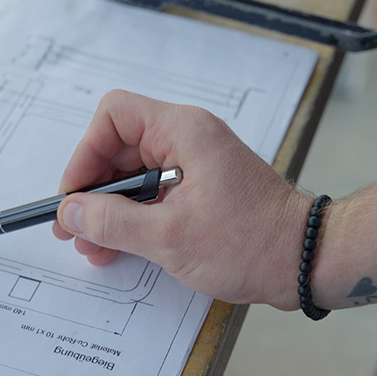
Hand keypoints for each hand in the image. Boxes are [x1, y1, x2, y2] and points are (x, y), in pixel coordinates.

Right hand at [52, 90, 311, 308]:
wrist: (304, 260)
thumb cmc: (250, 242)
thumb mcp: (169, 237)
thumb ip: (112, 221)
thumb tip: (71, 211)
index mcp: (183, 130)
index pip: (115, 115)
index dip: (86, 152)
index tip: (75, 195)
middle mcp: (188, 137)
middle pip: (120, 145)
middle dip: (93, 188)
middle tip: (72, 227)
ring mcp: (196, 161)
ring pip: (135, 172)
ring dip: (110, 207)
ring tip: (91, 245)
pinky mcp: (201, 186)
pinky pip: (155, 191)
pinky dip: (133, 215)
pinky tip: (117, 246)